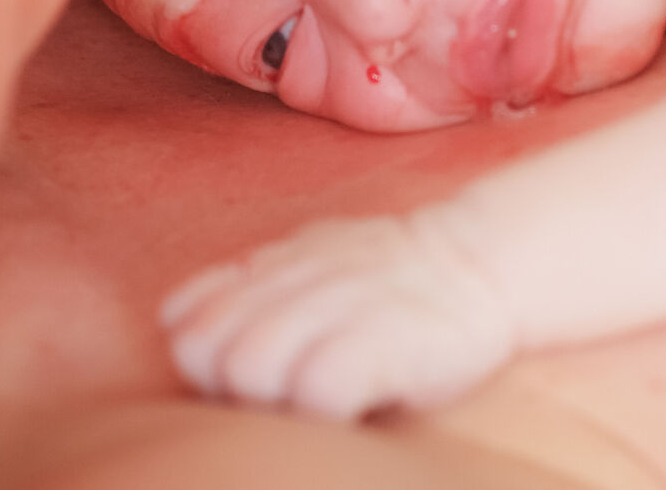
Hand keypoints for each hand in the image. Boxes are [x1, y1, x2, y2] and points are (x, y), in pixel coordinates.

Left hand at [158, 211, 515, 419]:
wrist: (482, 264)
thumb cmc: (393, 275)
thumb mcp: (312, 256)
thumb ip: (252, 282)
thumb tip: (185, 319)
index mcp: (267, 267)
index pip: (182, 321)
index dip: (207, 359)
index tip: (250, 376)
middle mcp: (289, 281)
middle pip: (205, 352)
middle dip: (233, 387)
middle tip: (285, 396)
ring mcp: (332, 307)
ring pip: (248, 369)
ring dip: (273, 399)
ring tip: (316, 399)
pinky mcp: (377, 343)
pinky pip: (315, 391)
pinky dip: (324, 410)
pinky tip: (353, 405)